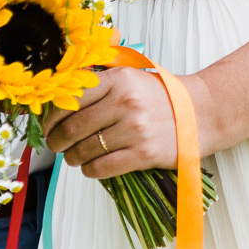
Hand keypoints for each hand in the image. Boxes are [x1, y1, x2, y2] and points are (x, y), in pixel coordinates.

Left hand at [41, 66, 182, 176]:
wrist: (201, 113)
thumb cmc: (160, 98)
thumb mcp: (131, 78)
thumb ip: (99, 83)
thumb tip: (58, 100)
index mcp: (119, 80)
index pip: (71, 99)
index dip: (51, 117)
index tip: (48, 126)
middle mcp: (126, 102)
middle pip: (73, 128)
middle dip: (57, 141)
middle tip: (55, 145)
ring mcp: (135, 129)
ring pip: (85, 150)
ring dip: (72, 158)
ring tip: (73, 157)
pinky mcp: (144, 153)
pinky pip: (102, 168)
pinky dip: (89, 170)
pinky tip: (90, 167)